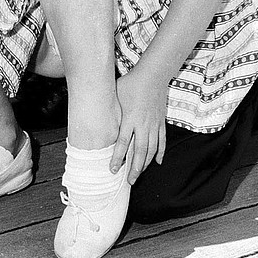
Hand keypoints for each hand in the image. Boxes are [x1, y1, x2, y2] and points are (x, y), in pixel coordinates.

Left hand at [112, 64, 168, 179]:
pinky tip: (157, 162)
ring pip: (151, 150)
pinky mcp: (161, 122)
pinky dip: (160, 152)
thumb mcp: (116, 94)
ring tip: (139, 175)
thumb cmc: (132, 83)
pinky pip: (162, 141)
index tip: (112, 170)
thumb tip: (96, 116)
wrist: (153, 75)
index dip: (117, 158)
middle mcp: (142, 125)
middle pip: (139, 152)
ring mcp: (153, 125)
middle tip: (129, 182)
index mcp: (130, 119)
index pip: (123, 144)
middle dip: (133, 169)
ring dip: (145, 164)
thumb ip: (110, 109)